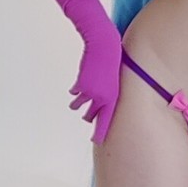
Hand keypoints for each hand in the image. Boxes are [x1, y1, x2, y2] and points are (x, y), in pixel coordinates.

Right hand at [67, 26, 122, 142]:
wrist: (104, 45)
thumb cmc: (111, 61)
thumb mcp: (112, 80)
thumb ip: (105, 93)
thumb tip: (96, 103)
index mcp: (112, 97)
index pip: (106, 119)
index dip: (100, 131)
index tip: (96, 141)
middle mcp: (101, 97)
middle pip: (90, 115)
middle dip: (87, 116)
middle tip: (86, 118)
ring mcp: (90, 92)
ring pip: (77, 105)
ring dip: (75, 104)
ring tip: (75, 104)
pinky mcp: (80, 85)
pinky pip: (74, 92)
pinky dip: (75, 89)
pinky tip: (78, 84)